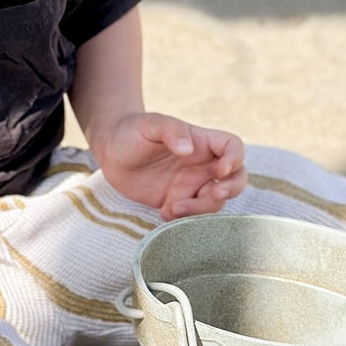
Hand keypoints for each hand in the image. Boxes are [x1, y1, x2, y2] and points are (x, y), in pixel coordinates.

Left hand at [90, 112, 245, 219]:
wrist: (110, 152)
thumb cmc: (131, 131)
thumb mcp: (150, 125)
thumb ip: (171, 131)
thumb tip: (189, 149)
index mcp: (201, 142)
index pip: (233, 148)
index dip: (235, 159)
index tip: (220, 170)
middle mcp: (202, 165)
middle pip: (235, 178)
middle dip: (231, 189)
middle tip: (212, 194)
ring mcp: (191, 185)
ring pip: (214, 202)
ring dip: (201, 209)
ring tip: (174, 208)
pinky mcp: (177, 202)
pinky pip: (191, 216)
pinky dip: (183, 220)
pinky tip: (163, 213)